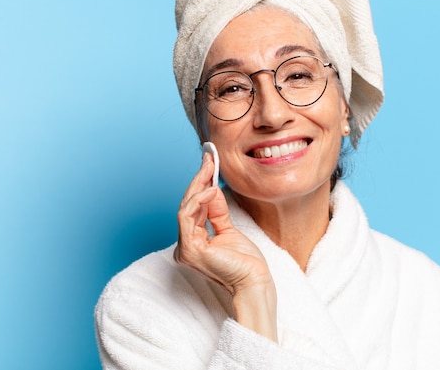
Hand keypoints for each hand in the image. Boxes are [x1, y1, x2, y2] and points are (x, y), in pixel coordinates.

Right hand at [174, 153, 277, 339]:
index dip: (200, 184)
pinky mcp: (190, 249)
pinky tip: (211, 190)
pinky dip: (198, 201)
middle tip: (209, 159)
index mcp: (193, 242)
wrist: (255, 281)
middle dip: (198, 180)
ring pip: (185, 208)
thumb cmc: (245, 262)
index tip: (209, 163)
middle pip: (187, 205)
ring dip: (198, 186)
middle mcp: (185, 246)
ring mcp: (185, 249)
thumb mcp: (229, 228)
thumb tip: (211, 188)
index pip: (193, 208)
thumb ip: (217, 210)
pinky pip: (187, 217)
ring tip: (210, 171)